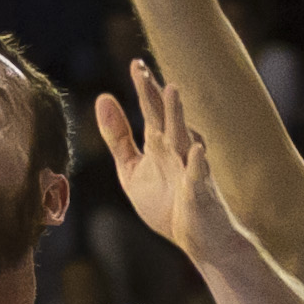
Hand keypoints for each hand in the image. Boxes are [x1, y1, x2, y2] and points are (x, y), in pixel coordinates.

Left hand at [97, 59, 239, 261]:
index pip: (152, 110)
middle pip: (166, 118)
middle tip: (142, 69)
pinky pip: (199, 177)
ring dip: (178, 116)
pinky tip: (196, 150)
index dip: (144, 88)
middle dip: (155, 93)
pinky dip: (198, 163)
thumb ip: (118, 137)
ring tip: (172, 90)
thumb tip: (103, 97)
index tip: (135, 63)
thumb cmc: (168, 203)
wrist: (199, 240)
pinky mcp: (200, 195)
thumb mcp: (133, 170)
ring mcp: (191, 171)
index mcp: (161, 144)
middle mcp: (178, 151)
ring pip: (184, 139)